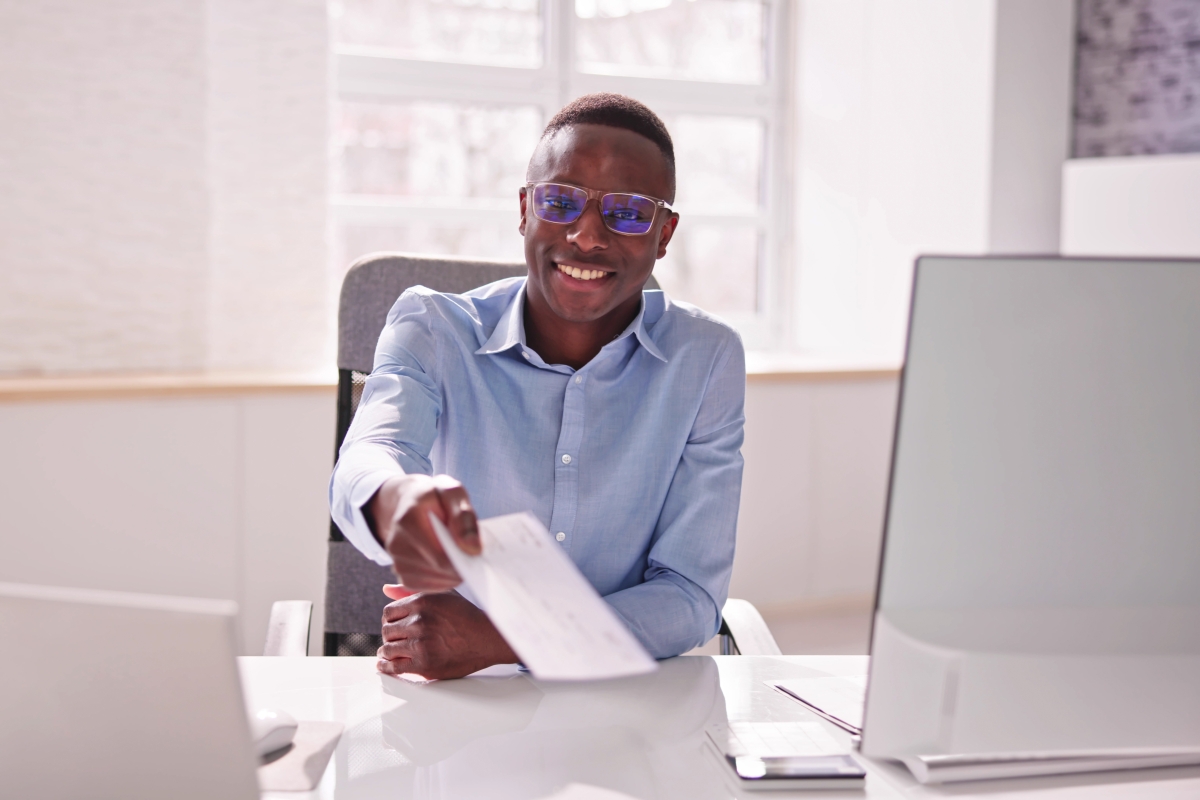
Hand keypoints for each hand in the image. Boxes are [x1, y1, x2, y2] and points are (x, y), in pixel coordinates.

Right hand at [365, 474, 479, 591]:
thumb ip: (464, 516)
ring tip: (458, 553)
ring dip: (454, 573)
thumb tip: (473, 549)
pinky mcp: (403, 577)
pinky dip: (445, 579)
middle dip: (461, 565)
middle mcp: (396, 545)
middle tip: (471, 550)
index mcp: (407, 521)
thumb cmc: (436, 497)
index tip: (477, 550)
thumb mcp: (453, 493)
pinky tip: (449, 563)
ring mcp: (397, 563)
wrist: (411, 502)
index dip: (464, 559)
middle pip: (440, 571)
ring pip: (437, 582)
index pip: (440, 556)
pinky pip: (431, 587)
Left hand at [377, 585, 517, 679]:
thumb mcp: (442, 595)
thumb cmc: (467, 616)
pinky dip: (387, 667)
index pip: (388, 612)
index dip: (390, 620)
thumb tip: (386, 588)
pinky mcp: (425, 664)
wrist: (488, 638)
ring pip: (388, 649)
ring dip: (387, 652)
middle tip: (395, 640)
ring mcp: (421, 644)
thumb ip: (411, 591)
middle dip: (390, 636)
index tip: (395, 626)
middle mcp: (419, 621)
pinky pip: (395, 666)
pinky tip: (386, 665)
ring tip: (389, 653)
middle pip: (387, 631)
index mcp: (421, 602)